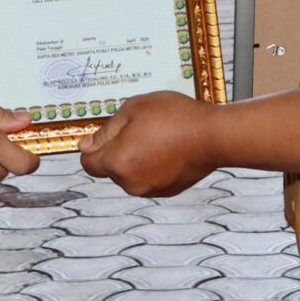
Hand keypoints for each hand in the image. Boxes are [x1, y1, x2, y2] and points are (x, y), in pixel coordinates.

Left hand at [80, 92, 217, 197]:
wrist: (213, 136)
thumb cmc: (175, 118)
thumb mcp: (133, 109)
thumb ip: (106, 130)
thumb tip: (86, 145)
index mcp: (117, 162)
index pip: (88, 163)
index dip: (92, 147)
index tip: (105, 135)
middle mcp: (130, 182)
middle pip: (110, 168)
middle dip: (118, 150)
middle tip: (139, 128)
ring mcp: (150, 189)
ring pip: (131, 173)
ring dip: (137, 158)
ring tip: (158, 136)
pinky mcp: (167, 190)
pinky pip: (150, 178)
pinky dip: (154, 166)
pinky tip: (168, 147)